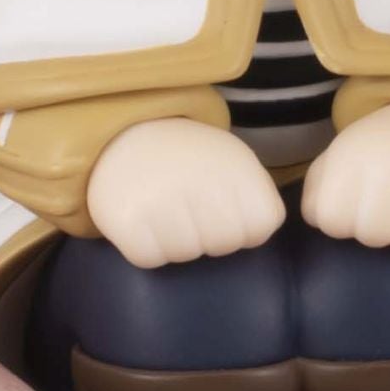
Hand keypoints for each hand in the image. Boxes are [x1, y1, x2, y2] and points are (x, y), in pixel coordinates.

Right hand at [84, 105, 288, 264]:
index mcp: (237, 166)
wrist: (127, 132)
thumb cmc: (191, 159)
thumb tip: (260, 233)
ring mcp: (163, 201)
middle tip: (191, 209)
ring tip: (166, 212)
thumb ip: (258, 196)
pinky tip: (144, 221)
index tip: (227, 207)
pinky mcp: (126, 219)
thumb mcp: (238, 162)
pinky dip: (146, 248)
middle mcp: (202, 181)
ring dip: (177, 242)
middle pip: (225, 245)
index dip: (246, 225)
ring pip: (186, 255)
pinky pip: (148, 258)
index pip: (263, 225)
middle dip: (211, 236)